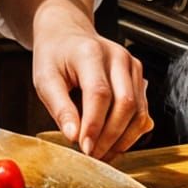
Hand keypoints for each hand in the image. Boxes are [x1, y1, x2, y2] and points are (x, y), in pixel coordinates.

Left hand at [30, 11, 151, 160]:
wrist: (67, 34)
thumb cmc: (55, 55)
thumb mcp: (45, 78)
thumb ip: (59, 107)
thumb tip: (73, 136)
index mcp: (90, 52)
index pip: (99, 93)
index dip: (94, 125)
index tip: (85, 148)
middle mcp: (117, 57)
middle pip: (126, 103)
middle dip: (111, 136)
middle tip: (92, 154)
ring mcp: (132, 66)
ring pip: (139, 111)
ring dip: (123, 138)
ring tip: (102, 152)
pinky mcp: (138, 77)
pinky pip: (142, 111)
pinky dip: (130, 132)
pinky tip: (112, 142)